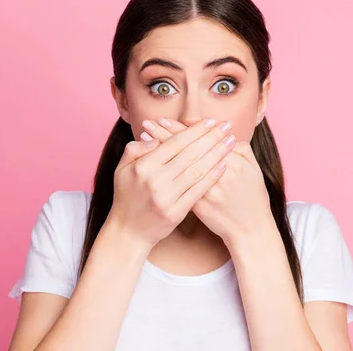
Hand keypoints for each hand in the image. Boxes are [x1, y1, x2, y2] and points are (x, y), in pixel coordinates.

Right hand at [109, 118, 235, 246]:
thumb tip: (154, 137)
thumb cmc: (127, 196)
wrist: (128, 231)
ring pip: (197, 170)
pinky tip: (224, 165)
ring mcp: (167, 197)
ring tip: (230, 141)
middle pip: (190, 154)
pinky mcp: (176, 212)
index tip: (211, 121)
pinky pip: (198, 190)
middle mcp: (156, 180)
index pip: (175, 143)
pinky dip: (212, 176)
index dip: (195, 130)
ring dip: (217, 153)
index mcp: (144, 166)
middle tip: (227, 126)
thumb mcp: (122, 169)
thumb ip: (135, 149)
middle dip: (211, 137)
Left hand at [139, 118, 274, 246]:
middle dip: (165, 135)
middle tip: (149, 123)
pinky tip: (151, 163)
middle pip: (185, 150)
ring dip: (161, 150)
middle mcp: (216, 176)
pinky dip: (164, 173)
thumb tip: (229, 136)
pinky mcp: (197, 206)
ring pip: (178, 166)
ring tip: (145, 136)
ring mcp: (205, 192)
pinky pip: (177, 186)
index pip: (200, 140)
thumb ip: (242, 150)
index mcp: (231, 163)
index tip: (165, 120)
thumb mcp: (253, 169)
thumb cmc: (254, 197)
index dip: (182, 129)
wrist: (249, 230)